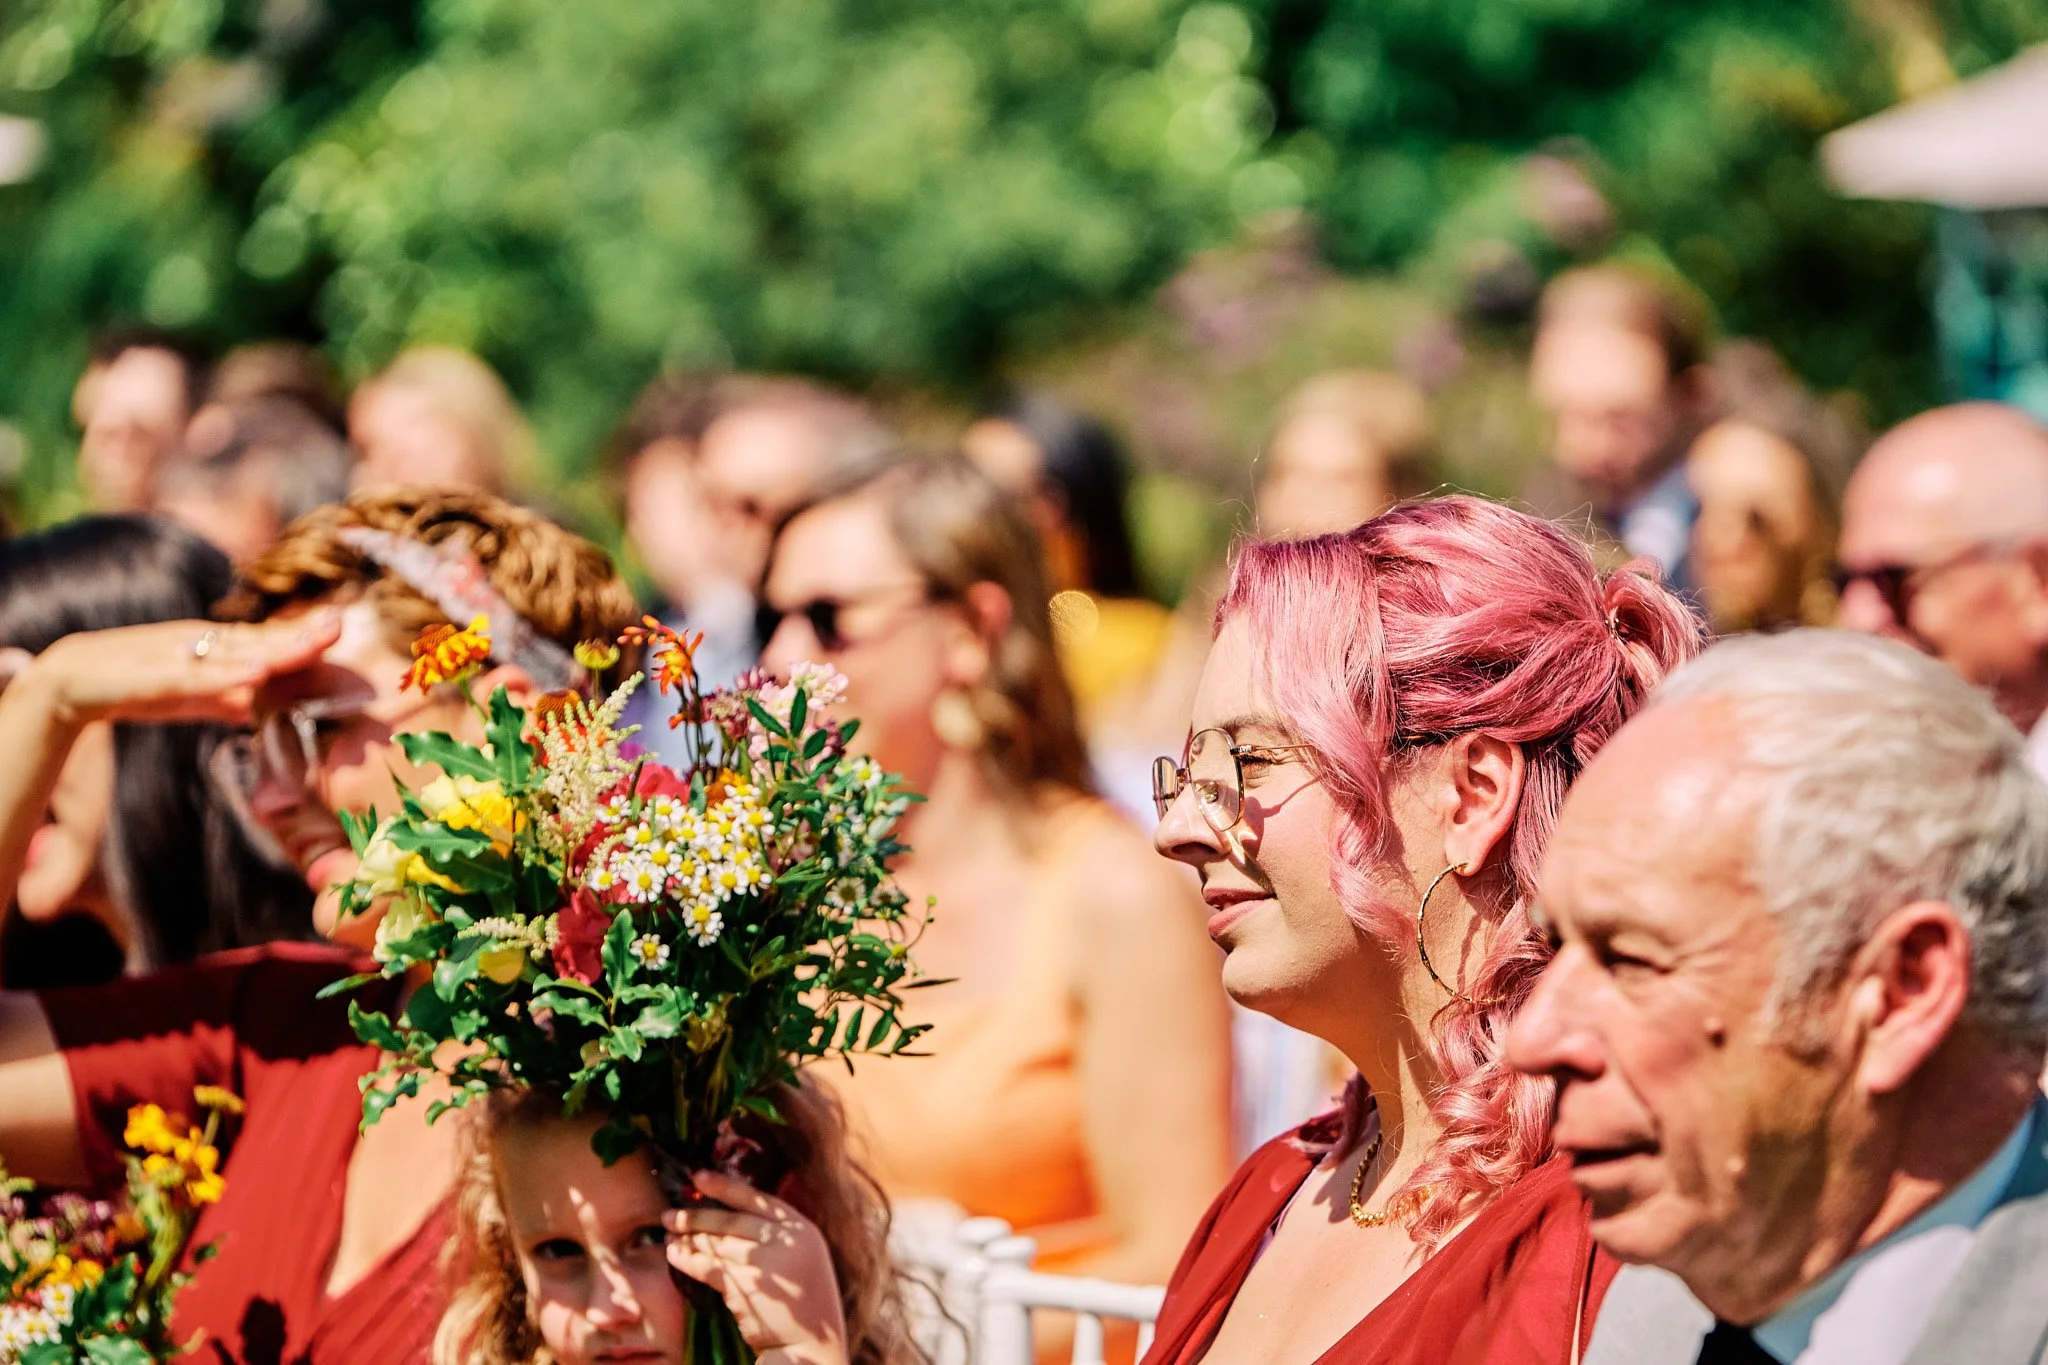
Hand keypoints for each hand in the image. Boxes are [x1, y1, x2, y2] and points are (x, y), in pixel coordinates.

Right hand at [19, 611, 341, 727]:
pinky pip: (198, 676)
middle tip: (342, 624)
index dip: (305, 640)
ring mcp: (181, 657)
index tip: (344, 632)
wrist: (70, 683)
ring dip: (280, 646)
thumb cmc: (136, 688)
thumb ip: (227, 700)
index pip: (268, 645)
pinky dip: (228, 674)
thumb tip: (266, 711)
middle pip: (262, 642)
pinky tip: (257, 674)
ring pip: (238, 651)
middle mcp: (203, 646)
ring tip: (319, 638)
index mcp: (214, 651)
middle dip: (304, 636)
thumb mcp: (191, 697)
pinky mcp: (157, 675)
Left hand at [665, 1169, 849, 1364]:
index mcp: (803, 1229)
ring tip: (668, 1233)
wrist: (813, 1348)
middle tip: (670, 1214)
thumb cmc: (804, 1305)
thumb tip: (732, 1217)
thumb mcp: (803, 1259)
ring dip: (689, 1237)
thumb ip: (777, 1237)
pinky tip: (674, 1255)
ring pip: (718, 1244)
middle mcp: (787, 1240)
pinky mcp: (748, 1286)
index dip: (726, 1186)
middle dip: (697, 1216)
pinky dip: (688, 1259)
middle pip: (732, 1221)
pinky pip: (710, 1267)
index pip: (758, 1199)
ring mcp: (768, 1262)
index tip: (699, 1177)